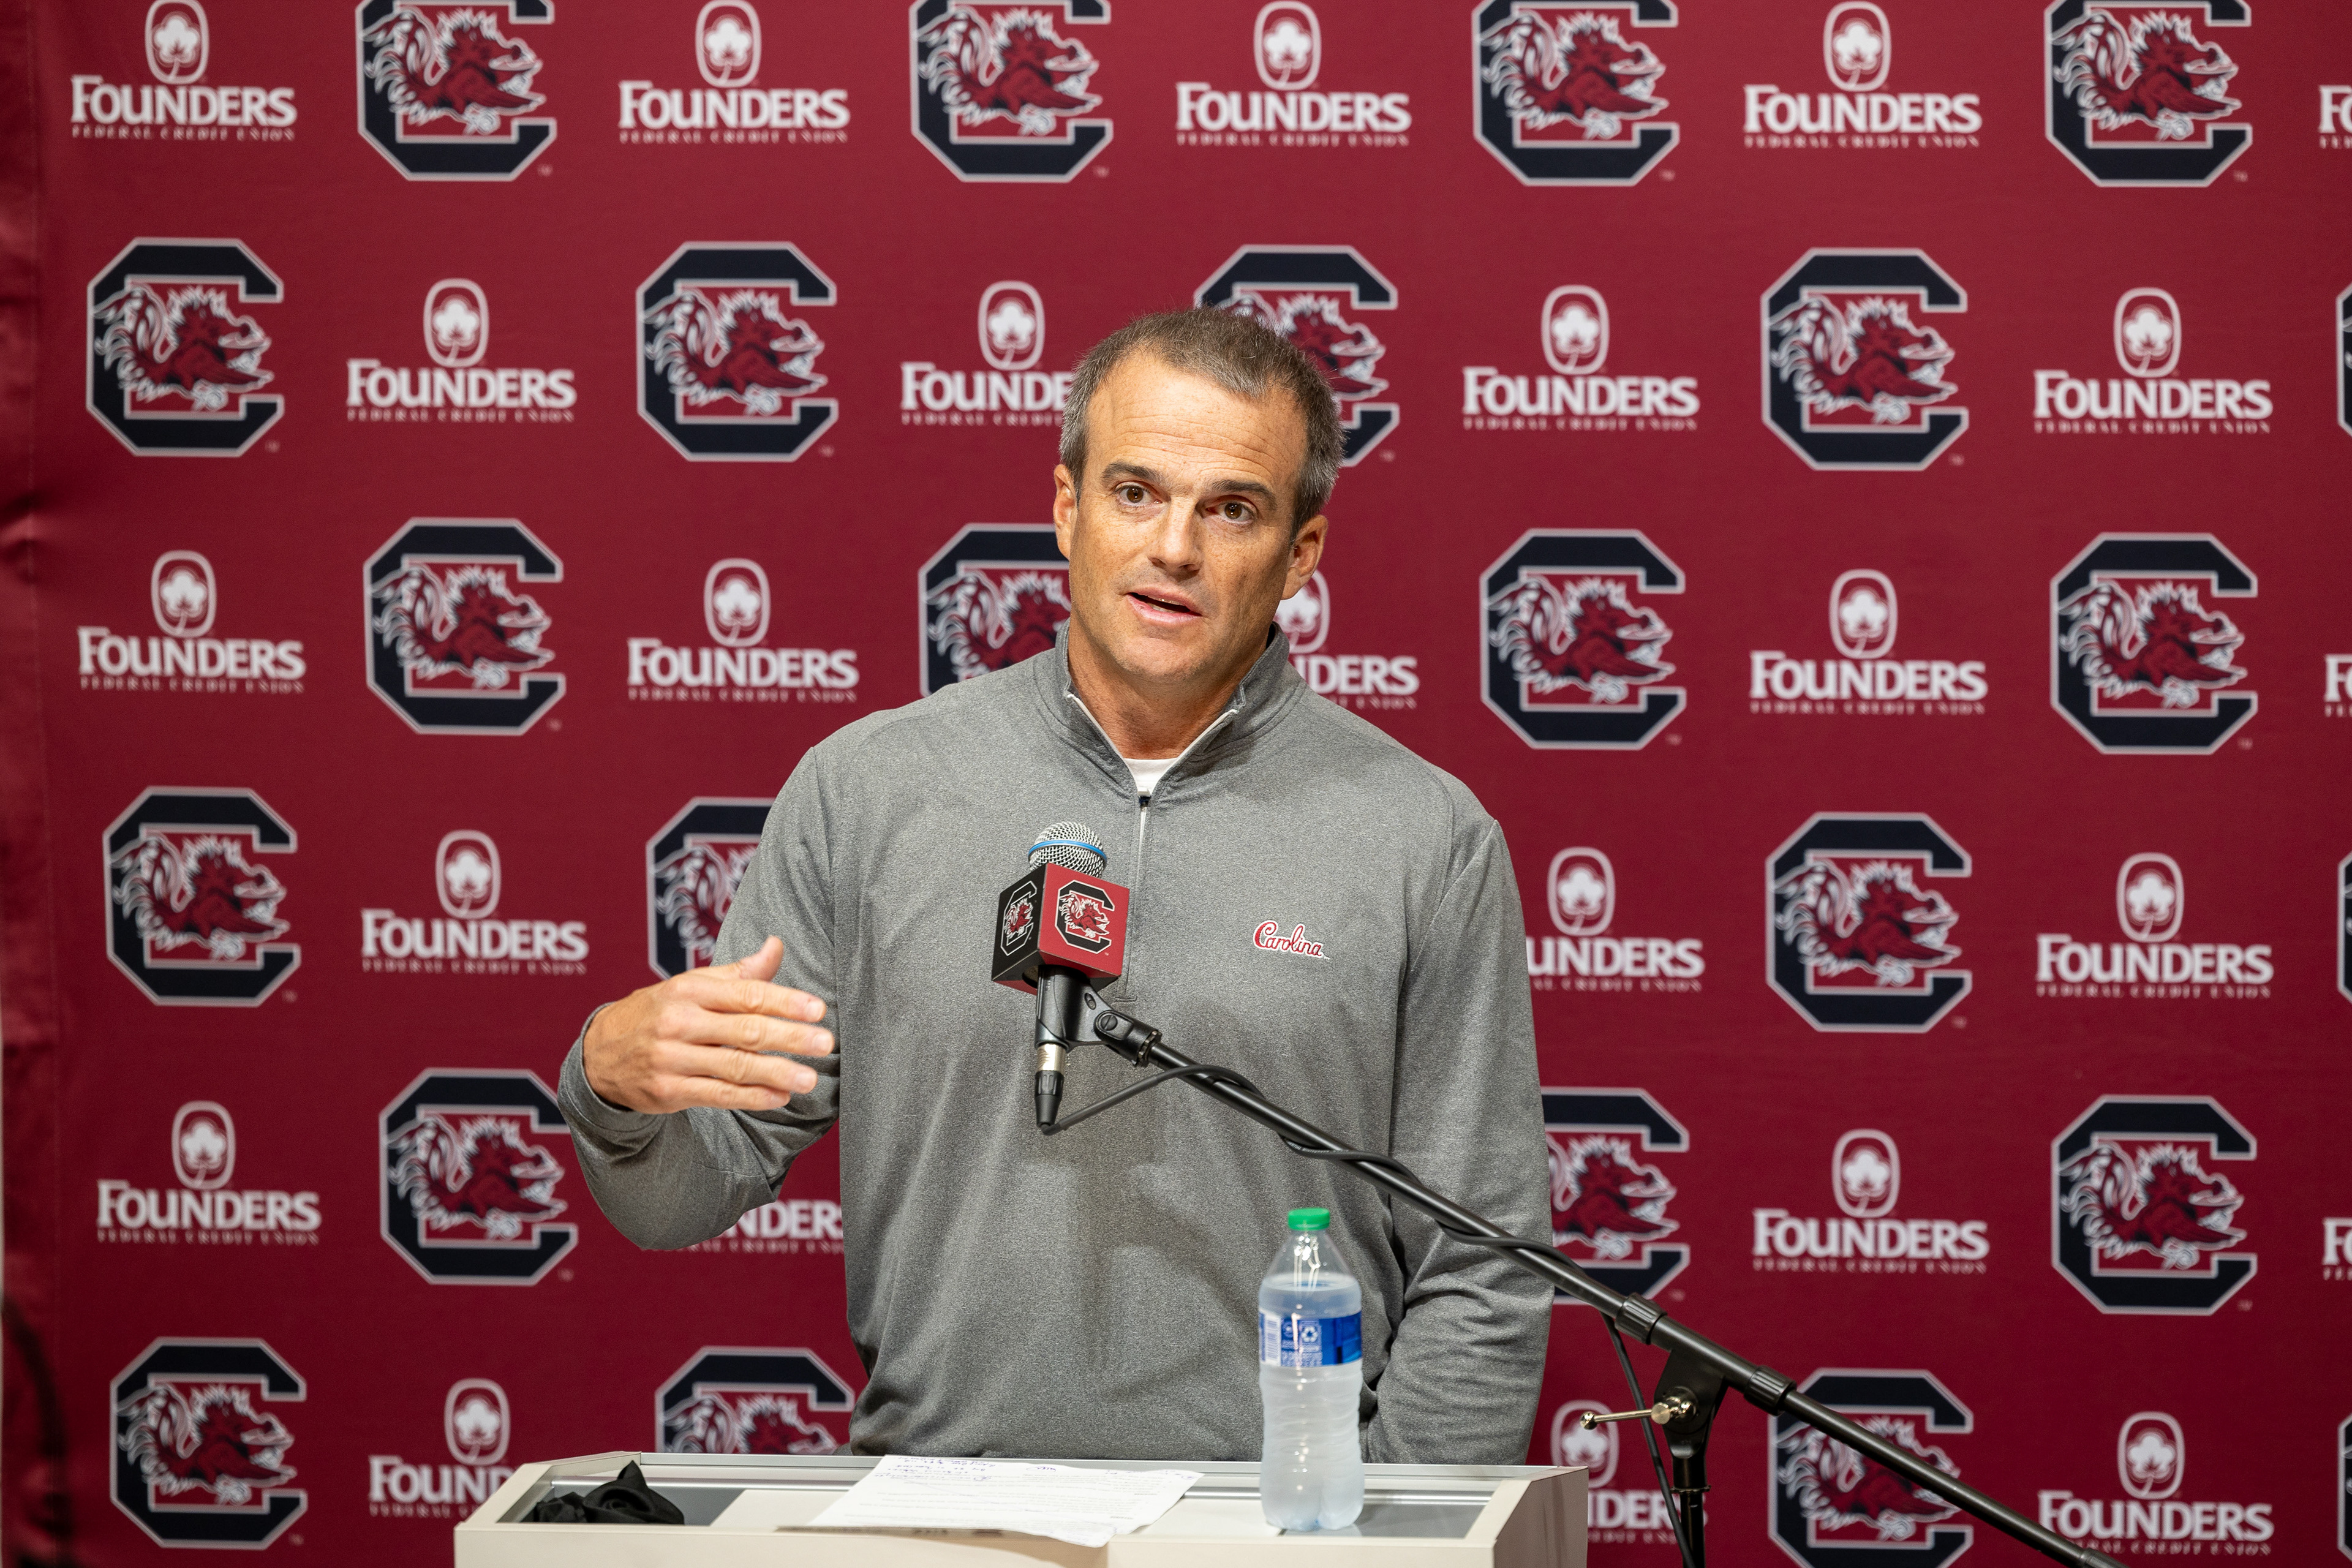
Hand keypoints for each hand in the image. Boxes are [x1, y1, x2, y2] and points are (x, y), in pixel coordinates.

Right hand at [582, 937, 832, 1113]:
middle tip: (825, 1044)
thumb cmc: (661, 1012)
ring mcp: (671, 1059)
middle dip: (789, 1038)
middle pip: (744, 1030)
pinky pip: (717, 1096)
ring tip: (810, 1078)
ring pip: (733, 1066)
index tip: (818, 1009)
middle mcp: (680, 1022)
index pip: (746, 994)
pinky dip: (751, 1098)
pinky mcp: (667, 1091)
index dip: (784, 1001)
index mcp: (690, 990)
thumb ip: (740, 972)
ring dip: (776, 1072)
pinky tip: (779, 1097)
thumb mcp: (694, 985)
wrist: (600, 1052)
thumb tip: (776, 945)